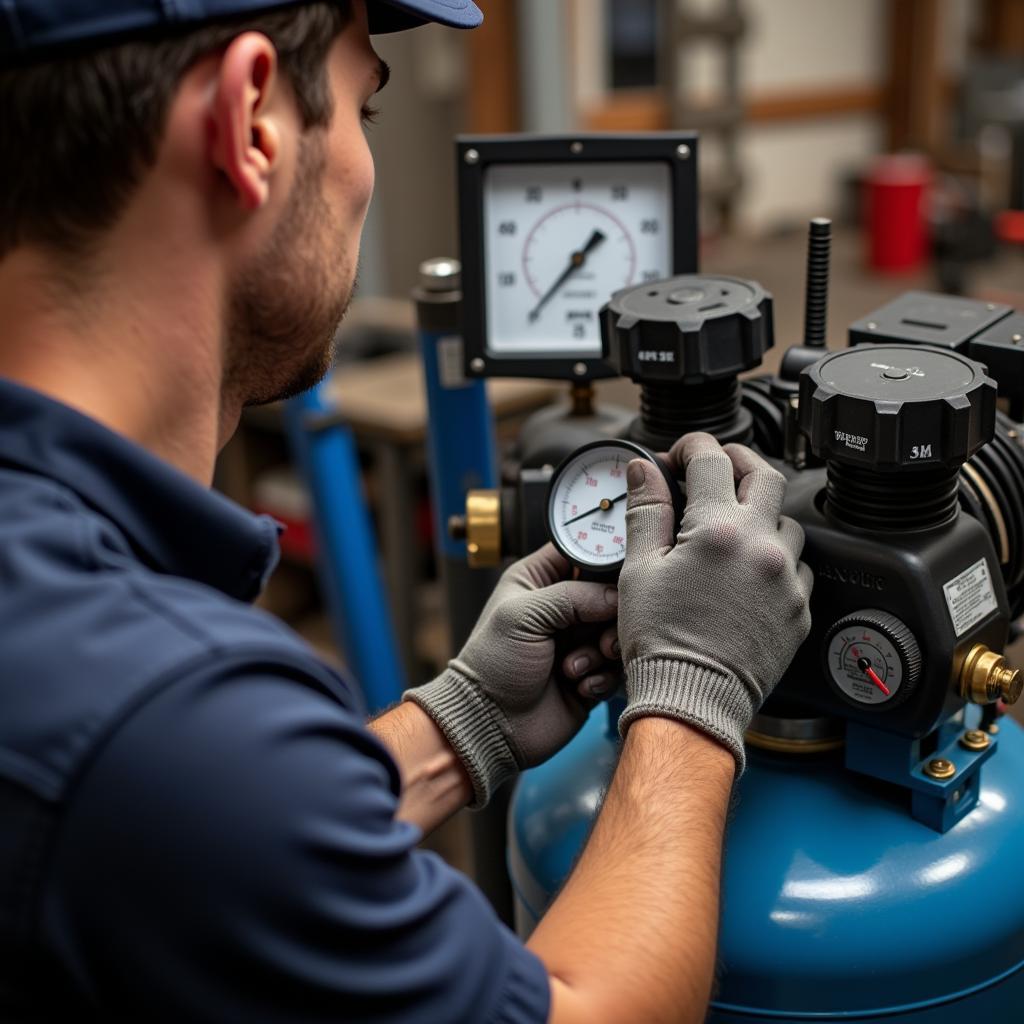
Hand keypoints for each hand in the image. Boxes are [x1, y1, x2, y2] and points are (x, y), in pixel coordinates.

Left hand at [404, 544, 619, 805]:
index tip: (617, 578)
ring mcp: (577, 640)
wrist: (490, 724)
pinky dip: (601, 677)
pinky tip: (577, 686)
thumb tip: (617, 596)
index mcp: (538, 580)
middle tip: (601, 637)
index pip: (582, 552)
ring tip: (575, 667)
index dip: (603, 560)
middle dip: (610, 616)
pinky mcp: (590, 673)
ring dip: (602, 650)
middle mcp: (561, 607)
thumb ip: (573, 596)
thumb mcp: (525, 615)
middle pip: (609, 593)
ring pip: (617, 631)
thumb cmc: (492, 664)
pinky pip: (616, 666)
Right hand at [616, 432, 812, 772]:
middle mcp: (761, 548)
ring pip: (788, 521)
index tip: (680, 454)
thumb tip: (644, 470)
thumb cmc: (660, 644)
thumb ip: (646, 511)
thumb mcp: (639, 569)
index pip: (712, 459)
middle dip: (737, 462)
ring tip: (734, 526)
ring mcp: (786, 579)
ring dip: (762, 512)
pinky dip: (777, 557)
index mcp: (718, 531)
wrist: (692, 701)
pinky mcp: (799, 609)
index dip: (692, 446)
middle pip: (764, 475)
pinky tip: (752, 569)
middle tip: (716, 468)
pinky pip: (800, 566)